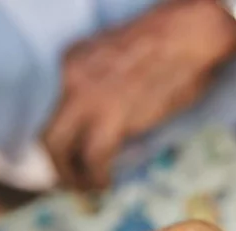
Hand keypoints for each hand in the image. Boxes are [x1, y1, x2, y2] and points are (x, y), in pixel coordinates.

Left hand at [44, 0, 235, 189]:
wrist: (189, 36)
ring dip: (74, 178)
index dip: (59, 140)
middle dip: (57, 167)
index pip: (50, 111)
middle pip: (46, 136)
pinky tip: (106, 183)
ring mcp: (88, 100)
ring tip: (89, 189)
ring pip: (61, 151)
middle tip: (71, 184)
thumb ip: (106, 86)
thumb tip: (112, 119)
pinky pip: (92, 158)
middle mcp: (70, 80)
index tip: (69, 157)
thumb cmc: (171, 45)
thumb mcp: (121, 60)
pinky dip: (96, 178)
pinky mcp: (111, 119)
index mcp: (72, 63)